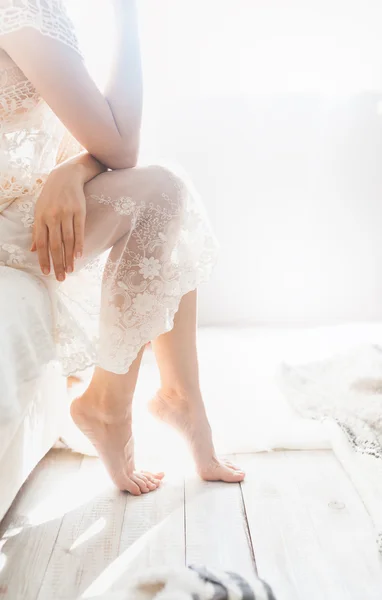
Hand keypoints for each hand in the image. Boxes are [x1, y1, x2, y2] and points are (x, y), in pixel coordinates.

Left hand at [31, 163, 85, 280]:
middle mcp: (52, 216)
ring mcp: (66, 213)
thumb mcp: (40, 211)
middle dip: (57, 263)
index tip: (46, 272)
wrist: (66, 176)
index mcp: (40, 218)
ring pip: (67, 240)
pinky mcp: (79, 211)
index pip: (41, 243)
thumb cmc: (51, 196)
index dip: (43, 259)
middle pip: (54, 245)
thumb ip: (37, 231)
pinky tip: (78, 256)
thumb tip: (33, 249)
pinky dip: (78, 244)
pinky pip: (79, 231)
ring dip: (68, 257)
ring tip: (70, 270)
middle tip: (60, 278)